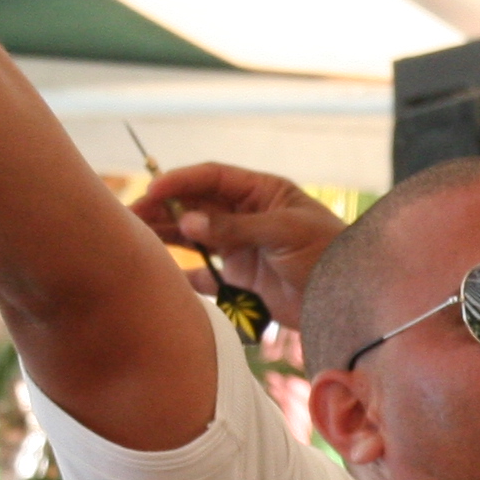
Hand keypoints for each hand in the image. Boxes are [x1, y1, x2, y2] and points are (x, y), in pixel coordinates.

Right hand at [131, 161, 341, 336]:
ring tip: (135, 239)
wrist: (350, 300)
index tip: (152, 190)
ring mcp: (243, 247)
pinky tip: (164, 276)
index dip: (181, 181)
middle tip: (129, 216)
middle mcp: (248, 216)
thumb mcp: (284, 233)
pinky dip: (186, 275)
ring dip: (167, 236)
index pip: (212, 179)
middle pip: (196, 206)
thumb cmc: (328, 254)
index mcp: (263, 193)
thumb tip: (187, 221)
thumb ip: (235, 228)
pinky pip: (206, 275)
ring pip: (195, 237)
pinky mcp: (243, 279)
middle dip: (164, 208)